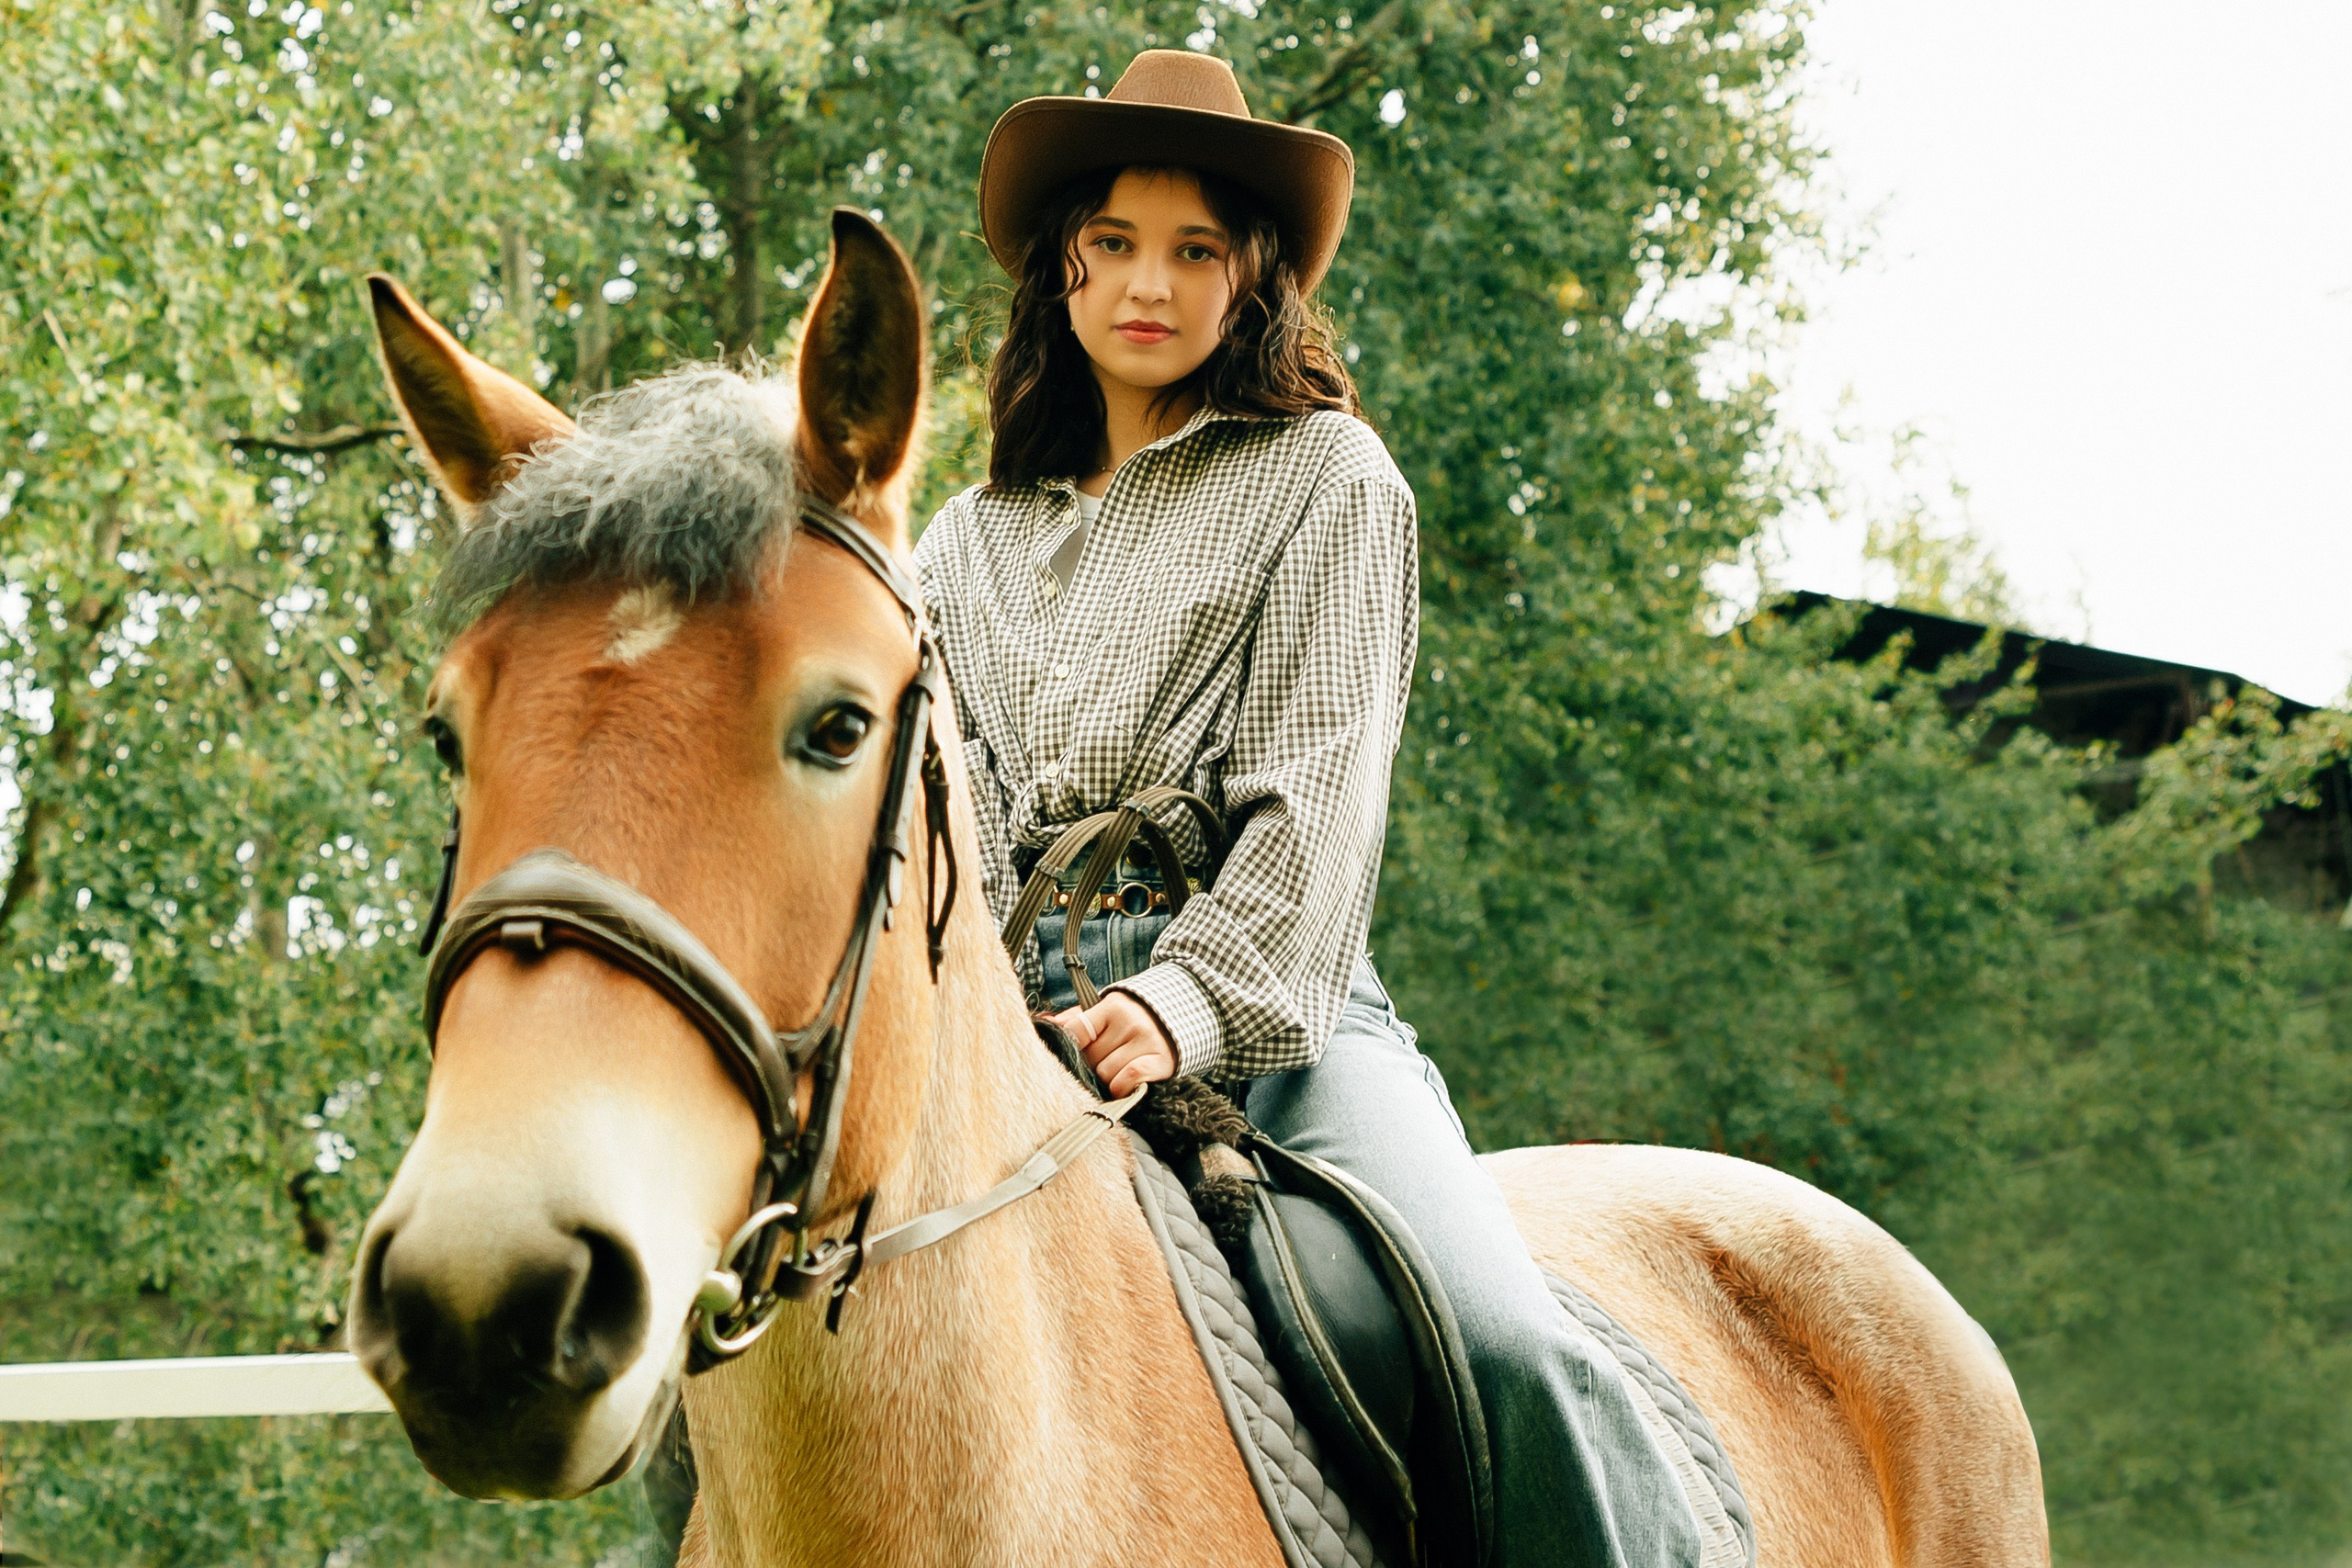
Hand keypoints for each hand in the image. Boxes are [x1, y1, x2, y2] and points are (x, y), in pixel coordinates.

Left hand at [1050, 991, 1177, 1097]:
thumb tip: (1046, 1023)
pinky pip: (1128, 1080)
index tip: (1077, 1052)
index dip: (1071, 1047)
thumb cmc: (1133, 1019)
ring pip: (1106, 1073)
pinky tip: (1123, 1084)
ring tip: (1117, 1068)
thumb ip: (1077, 1019)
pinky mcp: (1160, 1061)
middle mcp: (1130, 1022)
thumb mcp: (1107, 1011)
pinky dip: (1121, 1087)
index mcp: (1112, 1006)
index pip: (1076, 1031)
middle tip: (1102, 1060)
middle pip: (1091, 1058)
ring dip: (1107, 1077)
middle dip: (1092, 1064)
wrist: (1182, 1017)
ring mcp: (1147, 1041)